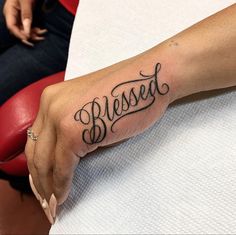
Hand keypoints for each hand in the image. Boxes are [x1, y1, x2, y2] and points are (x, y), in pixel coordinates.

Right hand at [3, 0, 46, 45]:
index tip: (29, 38)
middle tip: (40, 38)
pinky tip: (43, 30)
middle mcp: (13, 16)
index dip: (19, 34)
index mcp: (10, 11)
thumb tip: (27, 30)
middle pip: (19, 31)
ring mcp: (20, 17)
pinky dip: (36, 31)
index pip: (12, 27)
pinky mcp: (26, 18)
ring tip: (43, 33)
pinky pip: (30, 28)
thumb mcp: (26, 1)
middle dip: (29, 36)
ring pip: (26, 31)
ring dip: (34, 34)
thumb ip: (26, 15)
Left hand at [25, 58, 171, 222]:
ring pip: (44, 162)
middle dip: (39, 180)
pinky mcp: (74, 133)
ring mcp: (60, 118)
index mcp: (52, 97)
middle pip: (35, 152)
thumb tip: (69, 155)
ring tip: (53, 202)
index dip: (37, 164)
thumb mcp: (89, 107)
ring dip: (48, 186)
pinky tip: (63, 196)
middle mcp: (50, 105)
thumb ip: (74, 125)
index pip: (36, 139)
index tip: (42, 181)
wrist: (148, 79)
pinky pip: (63, 167)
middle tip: (45, 197)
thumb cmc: (126, 92)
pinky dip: (61, 185)